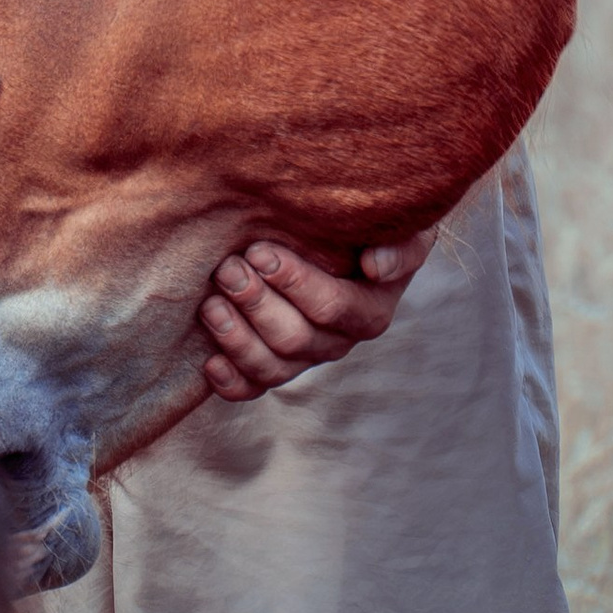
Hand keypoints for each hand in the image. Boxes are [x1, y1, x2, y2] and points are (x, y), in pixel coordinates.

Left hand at [198, 228, 437, 398]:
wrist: (341, 238)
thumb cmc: (368, 226)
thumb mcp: (401, 227)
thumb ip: (401, 245)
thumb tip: (375, 268)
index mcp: (370, 309)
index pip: (332, 308)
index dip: (295, 284)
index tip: (260, 252)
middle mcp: (338, 341)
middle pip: (296, 339)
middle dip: (257, 304)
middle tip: (228, 270)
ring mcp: (304, 358)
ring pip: (272, 367)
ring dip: (238, 340)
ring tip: (211, 305)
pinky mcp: (274, 365)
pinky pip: (254, 387)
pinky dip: (232, 381)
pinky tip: (210, 363)